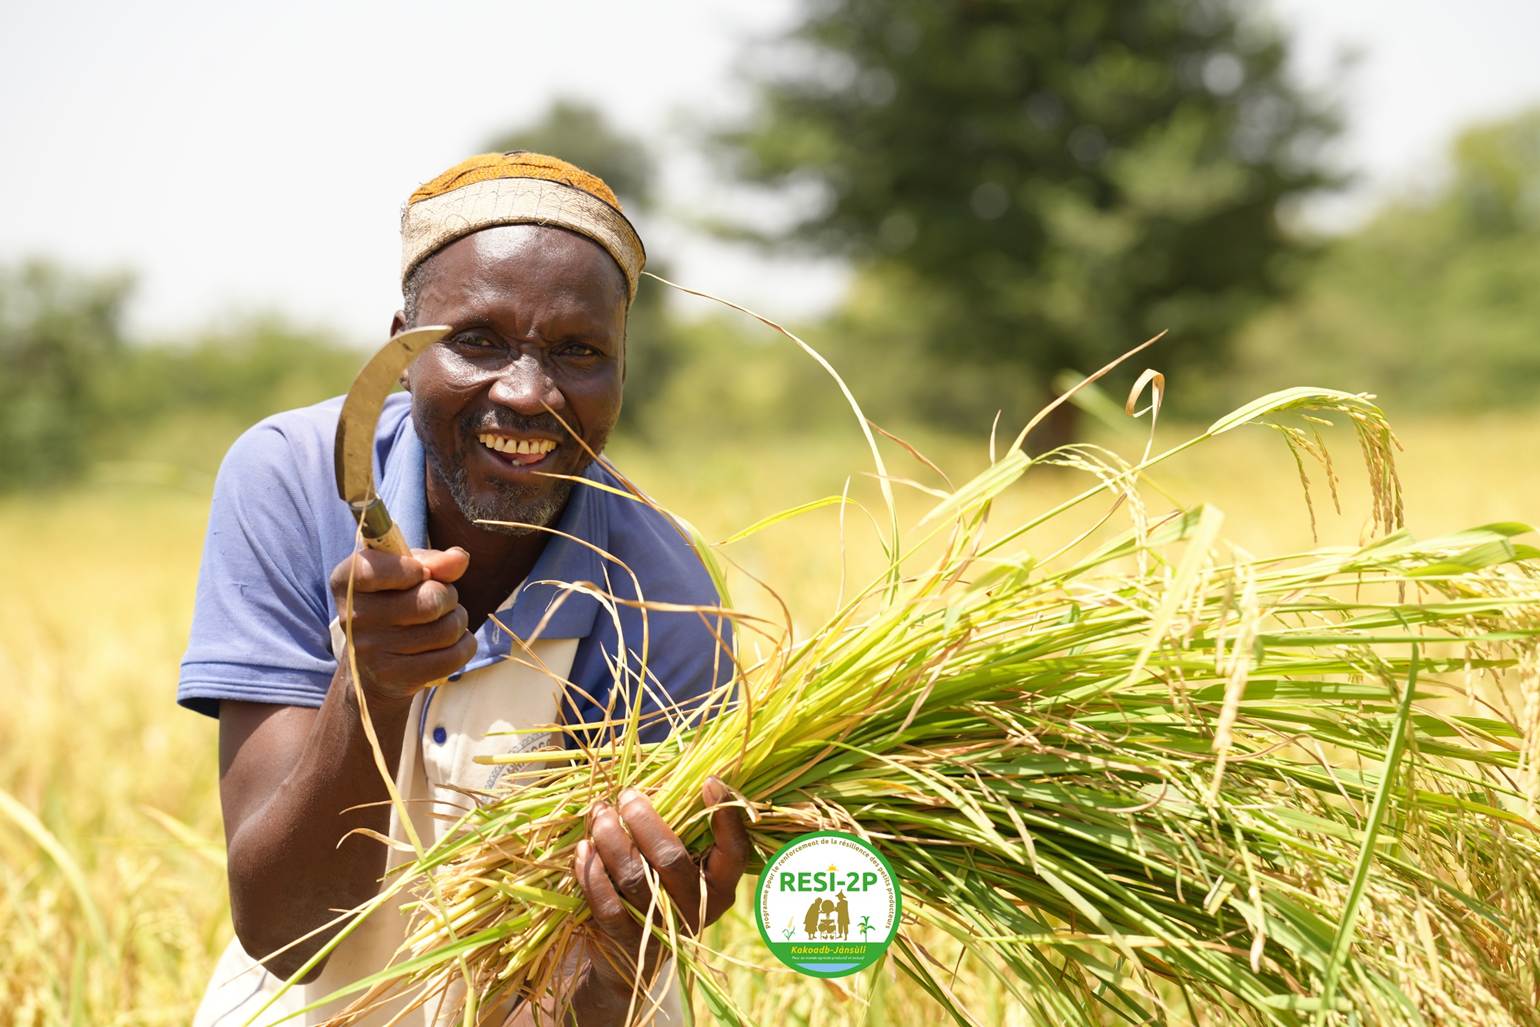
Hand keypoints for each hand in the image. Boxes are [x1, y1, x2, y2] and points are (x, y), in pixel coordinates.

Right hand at [327, 545, 475, 705]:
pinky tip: (449, 643)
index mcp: (347, 581)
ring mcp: (372, 651)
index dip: (412, 568)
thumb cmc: (395, 604)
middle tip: (440, 599)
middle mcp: (353, 617)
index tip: (420, 572)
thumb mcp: (406, 572)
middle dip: (448, 595)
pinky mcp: (395, 677)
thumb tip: (459, 559)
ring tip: (442, 621)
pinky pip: (455, 655)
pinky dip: (464, 645)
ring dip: (457, 620)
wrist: (375, 665)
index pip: (374, 569)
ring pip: (448, 628)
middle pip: (431, 599)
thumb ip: (433, 561)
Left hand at [566, 775, 749, 1023]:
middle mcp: (695, 908)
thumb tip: (662, 780)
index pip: (733, 853)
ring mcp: (660, 928)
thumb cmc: (659, 890)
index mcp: (718, 887)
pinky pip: (607, 904)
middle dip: (644, 821)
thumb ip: (679, 831)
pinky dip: (592, 872)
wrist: (630, 956)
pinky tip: (584, 849)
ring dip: (612, 839)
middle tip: (626, 796)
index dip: (726, 818)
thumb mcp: (680, 865)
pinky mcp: (626, 940)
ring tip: (600, 814)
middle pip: (671, 859)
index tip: (709, 781)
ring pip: (635, 877)